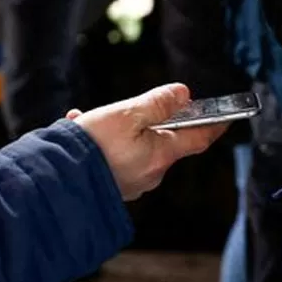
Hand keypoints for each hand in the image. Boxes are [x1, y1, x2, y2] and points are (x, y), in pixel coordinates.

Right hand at [67, 83, 228, 200]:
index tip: (226, 117)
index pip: (198, 139)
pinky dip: (102, 144)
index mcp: (160, 155)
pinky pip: (115, 159)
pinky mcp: (112, 187)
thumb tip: (183, 94)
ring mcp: (131, 183)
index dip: (214, 126)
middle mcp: (150, 174)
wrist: (56, 182)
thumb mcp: (126, 115)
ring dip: (116, 130)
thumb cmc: (93, 148)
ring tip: (88, 120)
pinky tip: (79, 131)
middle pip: (162, 140)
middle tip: (123, 109)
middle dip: (146, 121)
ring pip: (134, 147)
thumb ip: (157, 103)